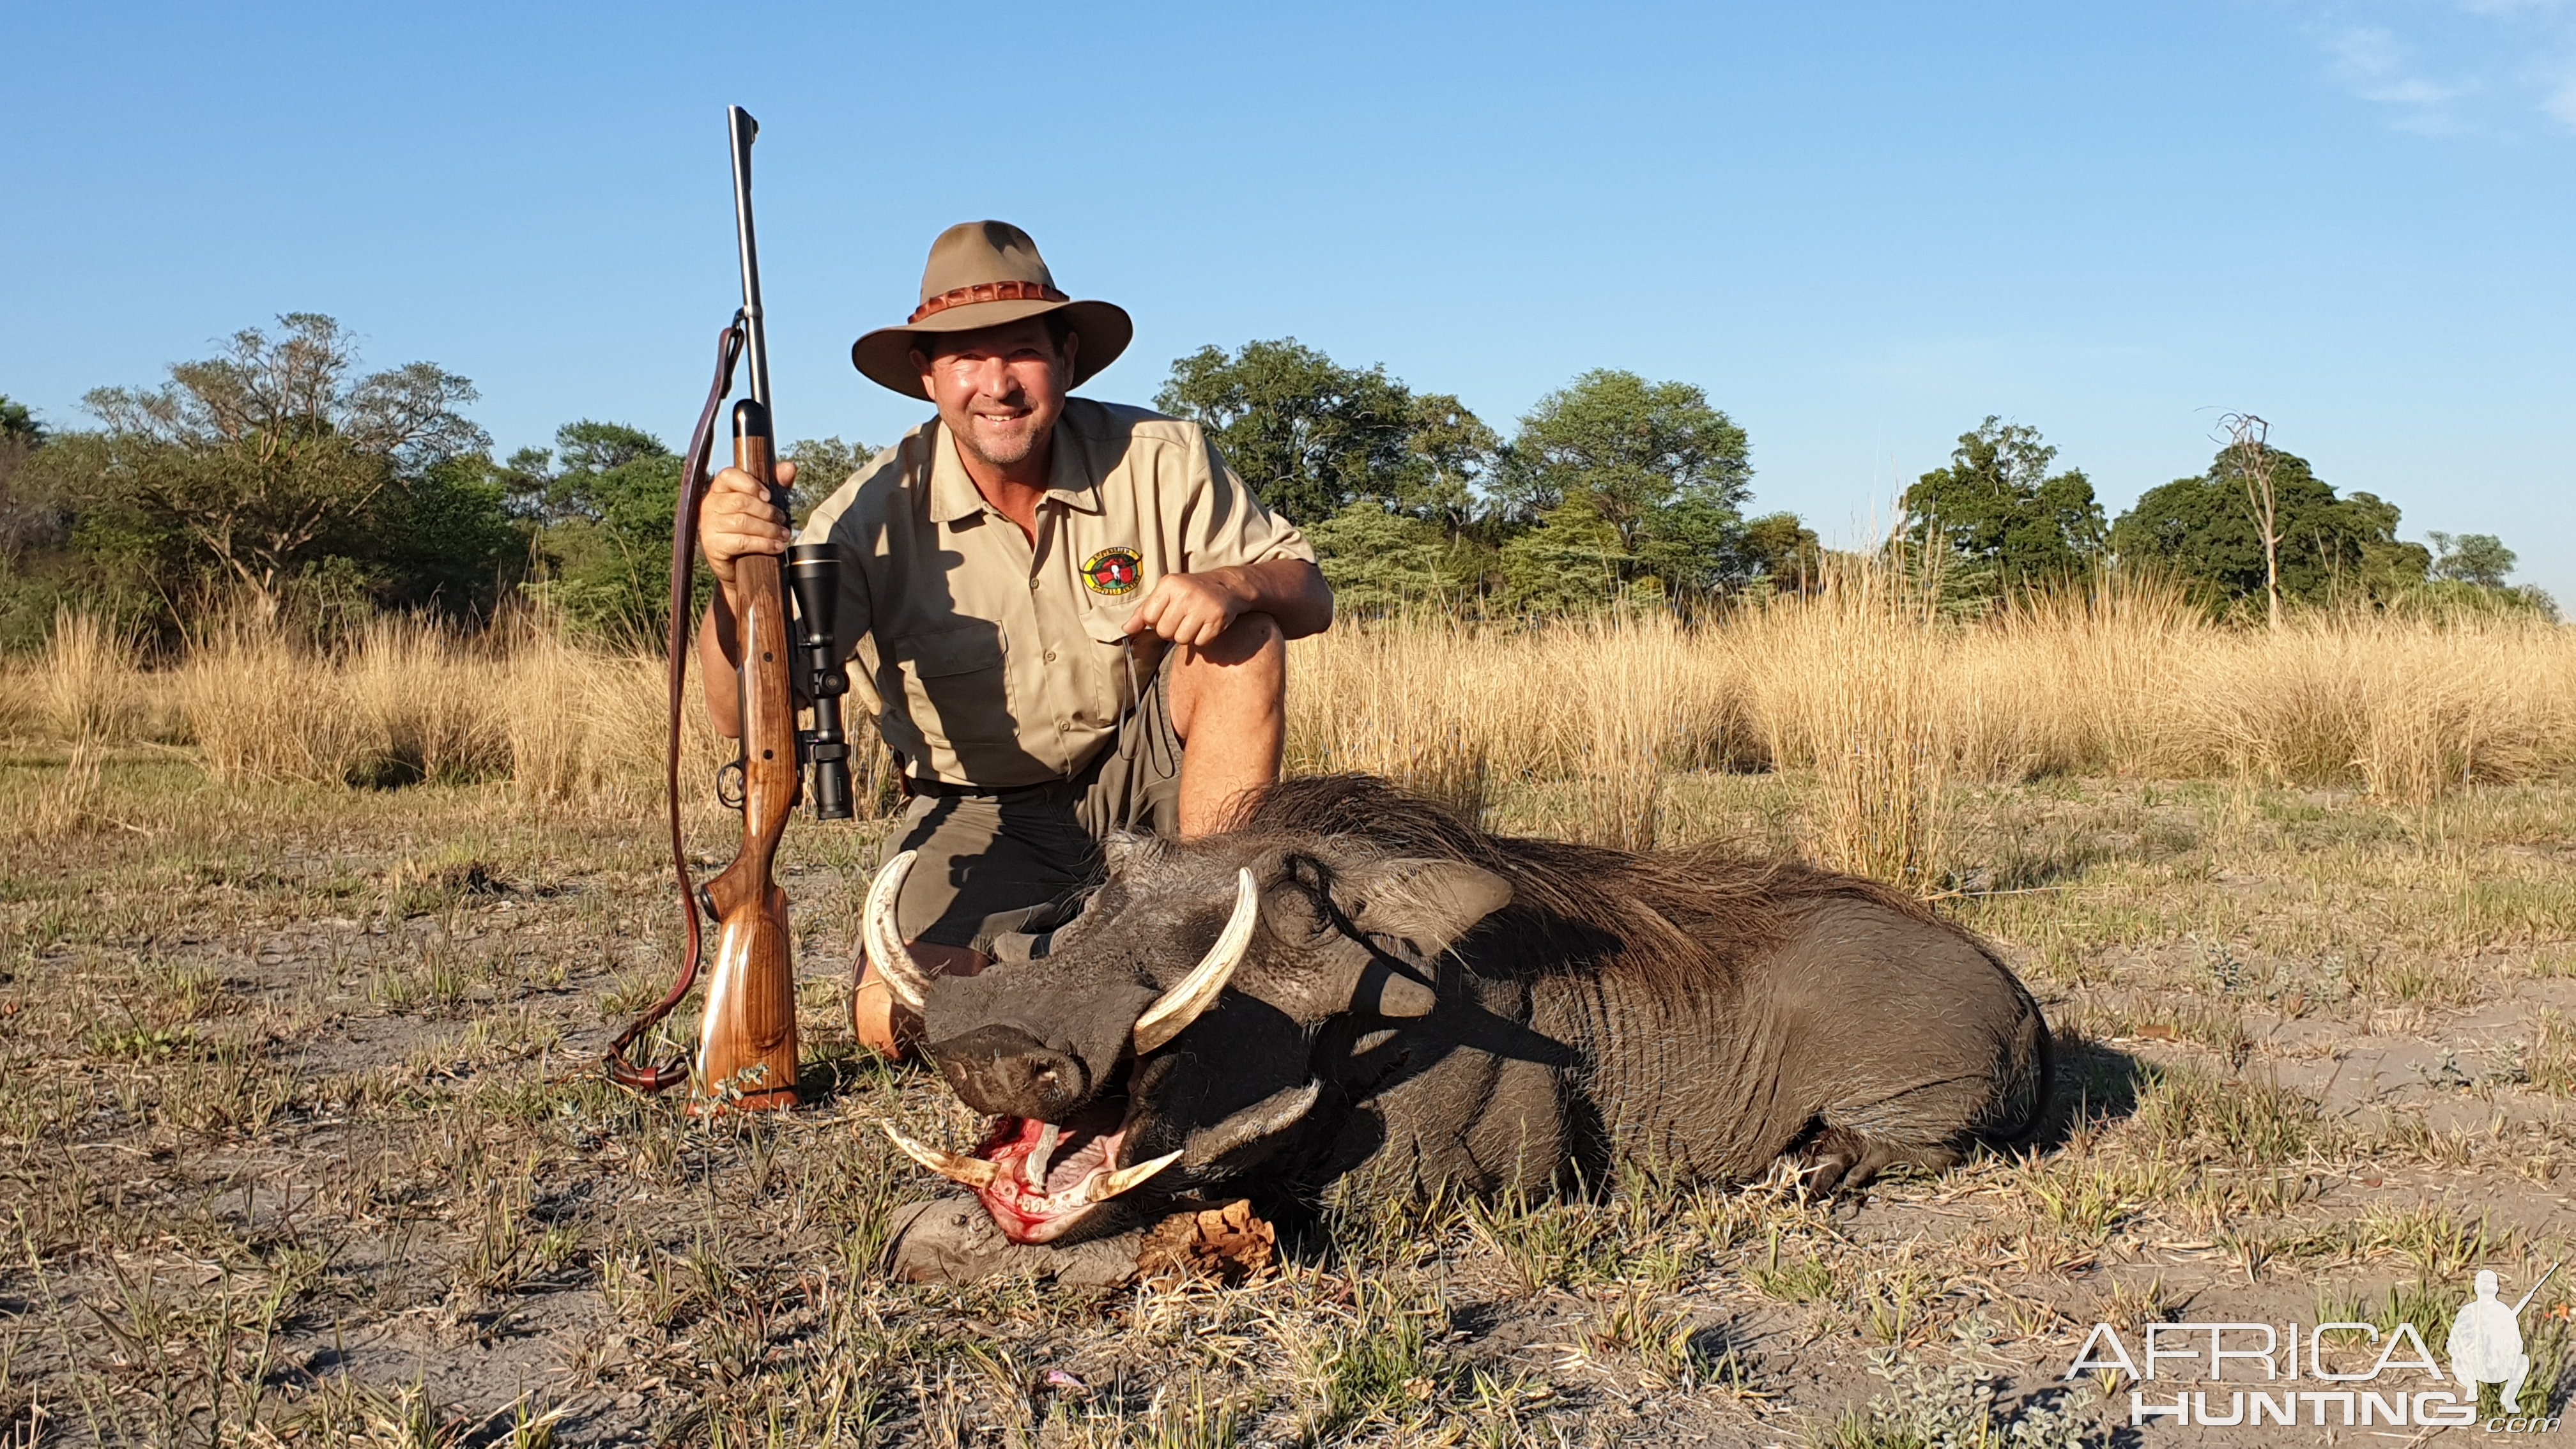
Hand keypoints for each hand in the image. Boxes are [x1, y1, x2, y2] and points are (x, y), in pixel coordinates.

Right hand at [699, 459, 796, 585]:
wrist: (737, 563)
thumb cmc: (750, 527)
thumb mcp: (765, 503)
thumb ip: (776, 484)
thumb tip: (789, 467)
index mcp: (720, 489)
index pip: (729, 475)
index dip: (750, 483)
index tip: (768, 496)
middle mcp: (711, 504)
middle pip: (741, 501)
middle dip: (767, 511)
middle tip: (782, 520)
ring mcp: (709, 525)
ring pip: (743, 522)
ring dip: (769, 529)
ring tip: (783, 534)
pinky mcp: (713, 545)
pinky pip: (742, 541)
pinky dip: (763, 544)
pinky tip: (776, 546)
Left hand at [1126, 570, 1243, 647]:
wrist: (1226, 586)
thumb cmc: (1191, 592)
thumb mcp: (1166, 594)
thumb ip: (1143, 612)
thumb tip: (1126, 629)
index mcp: (1169, 583)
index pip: (1149, 617)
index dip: (1157, 620)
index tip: (1168, 613)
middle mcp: (1186, 592)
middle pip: (1164, 631)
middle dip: (1172, 630)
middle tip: (1183, 619)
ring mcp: (1203, 605)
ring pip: (1181, 639)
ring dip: (1187, 636)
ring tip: (1194, 622)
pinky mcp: (1217, 618)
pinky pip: (1200, 642)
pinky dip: (1202, 639)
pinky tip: (1206, 625)